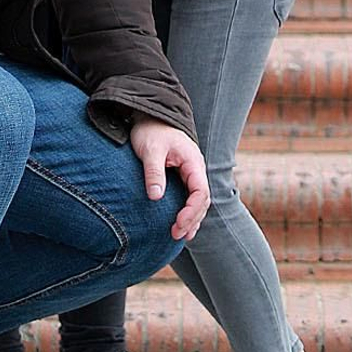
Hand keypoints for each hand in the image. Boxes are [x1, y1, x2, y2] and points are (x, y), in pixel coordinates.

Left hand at [129, 120, 209, 242]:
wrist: (149, 115)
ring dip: (191, 219)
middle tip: (175, 235)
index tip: (177, 224)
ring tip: (180, 236)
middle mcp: (195, 169)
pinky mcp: (182, 176)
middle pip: (202, 201)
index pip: (200, 192)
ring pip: (198, 201)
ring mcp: (190, 173)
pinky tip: (181, 225)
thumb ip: (154, 172)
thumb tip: (155, 197)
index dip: (191, 211)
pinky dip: (188, 213)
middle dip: (191, 219)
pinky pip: (190, 197)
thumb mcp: (150, 150)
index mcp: (192, 162)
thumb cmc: (151, 130)